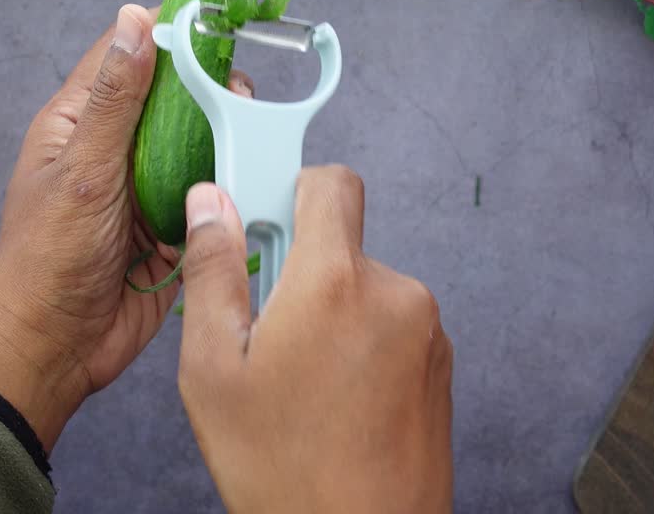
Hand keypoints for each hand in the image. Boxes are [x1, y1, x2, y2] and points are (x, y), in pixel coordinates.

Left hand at [0, 4, 253, 451]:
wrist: (57, 349)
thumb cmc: (49, 257)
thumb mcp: (84, 167)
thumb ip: (117, 97)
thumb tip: (136, 18)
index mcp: (78, 123)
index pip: (127, 56)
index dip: (169, 33)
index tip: (215, 20)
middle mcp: (115, 149)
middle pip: (173, 99)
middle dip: (209, 89)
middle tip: (241, 92)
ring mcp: (145, 188)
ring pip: (197, 145)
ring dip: (224, 139)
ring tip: (253, 134)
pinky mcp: (172, 228)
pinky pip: (209, 194)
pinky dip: (228, 186)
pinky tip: (253, 176)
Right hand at [177, 167, 454, 513]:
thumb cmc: (283, 470)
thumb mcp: (214, 370)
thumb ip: (215, 272)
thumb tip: (212, 204)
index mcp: (334, 282)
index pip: (332, 184)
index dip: (295, 191)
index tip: (266, 225)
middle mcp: (394, 293)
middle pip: (343, 246)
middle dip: (304, 274)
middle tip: (269, 336)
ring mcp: (427, 331)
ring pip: (365, 291)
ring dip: (335, 315)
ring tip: (304, 384)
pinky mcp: (441, 365)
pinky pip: (393, 327)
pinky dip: (364, 347)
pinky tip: (337, 402)